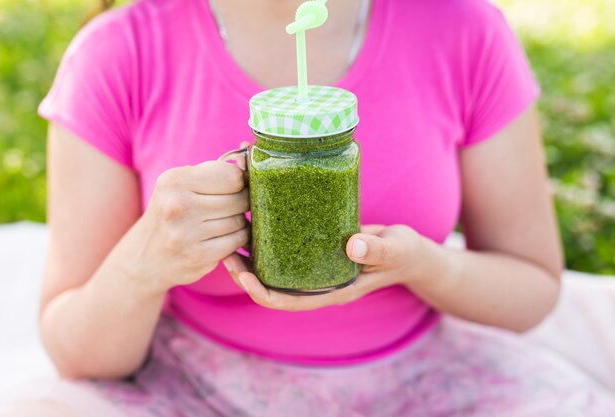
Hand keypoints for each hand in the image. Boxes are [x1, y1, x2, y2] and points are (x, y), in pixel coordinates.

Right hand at [132, 161, 249, 293]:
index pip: (232, 176)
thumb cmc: (173, 212)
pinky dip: (237, 239)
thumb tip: (249, 156)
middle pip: (239, 199)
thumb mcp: (183, 184)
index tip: (234, 187)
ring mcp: (186, 233)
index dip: (240, 182)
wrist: (146, 255)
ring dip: (238, 222)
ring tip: (223, 222)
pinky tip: (224, 237)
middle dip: (241, 203)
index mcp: (174, 180)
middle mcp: (178, 205)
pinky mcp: (198, 255)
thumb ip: (215, 170)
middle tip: (231, 207)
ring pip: (240, 221)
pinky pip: (237, 241)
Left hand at [223, 224, 430, 310]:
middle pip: (274, 288)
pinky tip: (259, 222)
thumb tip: (353, 247)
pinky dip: (270, 242)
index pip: (290, 301)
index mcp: (333, 291)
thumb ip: (376, 250)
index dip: (263, 294)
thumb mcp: (394, 251)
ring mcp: (317, 269)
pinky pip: (287, 252)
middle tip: (228, 253)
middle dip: (248, 276)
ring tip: (234, 237)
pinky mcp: (316, 251)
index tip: (243, 278)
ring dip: (253, 260)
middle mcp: (319, 283)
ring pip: (277, 271)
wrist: (408, 251)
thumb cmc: (403, 254)